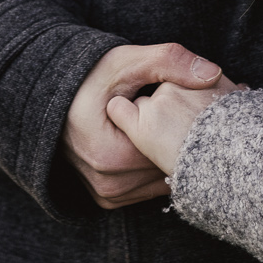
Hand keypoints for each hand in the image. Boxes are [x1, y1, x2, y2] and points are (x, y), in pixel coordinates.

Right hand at [61, 43, 229, 209]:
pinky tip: (155, 145)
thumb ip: (168, 62)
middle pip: (165, 167)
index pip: (171, 149)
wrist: (49, 97)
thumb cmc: (88, 77)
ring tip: (170, 130)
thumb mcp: (126, 62)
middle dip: (179, 144)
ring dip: (167, 158)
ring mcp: (106, 195)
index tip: (194, 110)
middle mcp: (107, 184)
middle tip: (188, 119)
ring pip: (159, 182)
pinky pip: (145, 189)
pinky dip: (153, 169)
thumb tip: (212, 73)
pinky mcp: (106, 199)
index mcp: (112, 155)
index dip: (185, 126)